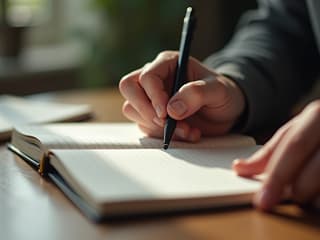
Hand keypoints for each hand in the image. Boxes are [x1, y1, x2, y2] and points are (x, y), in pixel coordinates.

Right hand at [119, 51, 245, 140]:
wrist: (226, 113)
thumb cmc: (223, 94)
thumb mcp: (219, 90)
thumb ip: (197, 94)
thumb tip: (172, 109)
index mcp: (168, 63)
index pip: (147, 76)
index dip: (153, 96)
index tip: (166, 114)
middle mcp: (155, 78)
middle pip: (128, 87)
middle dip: (144, 109)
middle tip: (165, 123)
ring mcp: (151, 98)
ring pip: (132, 109)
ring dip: (156, 126)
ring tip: (186, 130)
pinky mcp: (152, 116)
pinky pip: (144, 126)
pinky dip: (162, 135)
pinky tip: (186, 133)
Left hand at [233, 100, 319, 209]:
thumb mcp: (297, 131)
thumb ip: (270, 151)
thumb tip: (239, 168)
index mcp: (318, 115)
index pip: (293, 147)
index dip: (276, 176)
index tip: (262, 201)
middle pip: (311, 172)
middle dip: (295, 191)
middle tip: (289, 196)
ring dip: (313, 199)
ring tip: (309, 192)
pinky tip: (318, 195)